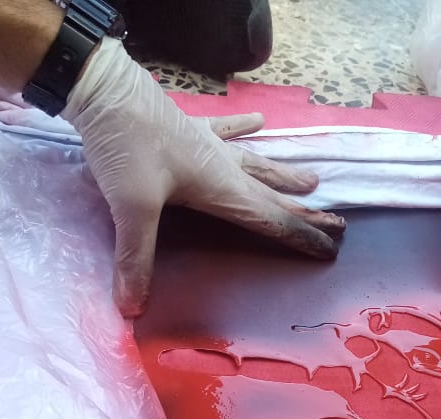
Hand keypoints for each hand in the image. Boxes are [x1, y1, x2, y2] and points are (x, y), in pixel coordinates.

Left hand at [62, 38, 346, 316]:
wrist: (103, 88)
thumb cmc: (126, 147)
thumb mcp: (131, 207)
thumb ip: (136, 257)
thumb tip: (133, 308)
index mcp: (222, 188)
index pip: (271, 220)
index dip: (300, 237)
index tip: (331, 249)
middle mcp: (225, 166)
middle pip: (273, 195)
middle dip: (303, 212)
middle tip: (336, 223)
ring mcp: (210, 143)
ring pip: (258, 162)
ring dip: (283, 175)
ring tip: (312, 181)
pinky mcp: (190, 126)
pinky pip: (226, 130)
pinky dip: (243, 127)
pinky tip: (260, 120)